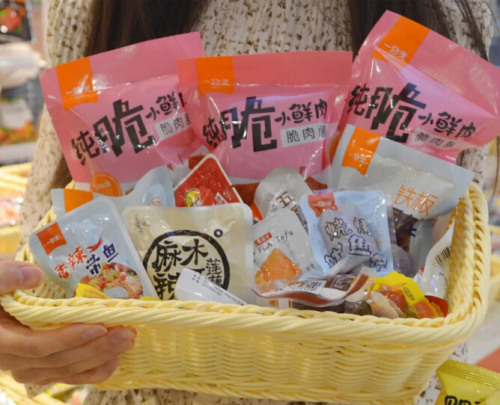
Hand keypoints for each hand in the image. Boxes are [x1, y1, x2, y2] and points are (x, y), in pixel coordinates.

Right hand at [0, 261, 135, 384]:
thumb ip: (5, 277)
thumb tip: (35, 275)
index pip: (36, 345)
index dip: (68, 339)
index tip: (99, 328)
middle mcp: (12, 359)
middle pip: (58, 359)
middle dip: (95, 348)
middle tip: (126, 333)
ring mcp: (26, 365)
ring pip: (65, 368)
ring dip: (99, 357)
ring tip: (126, 341)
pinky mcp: (39, 366)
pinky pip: (66, 374)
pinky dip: (91, 371)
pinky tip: (114, 362)